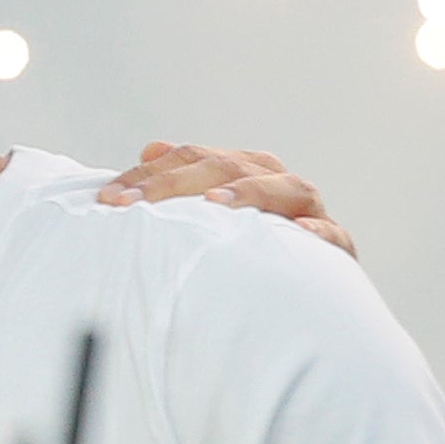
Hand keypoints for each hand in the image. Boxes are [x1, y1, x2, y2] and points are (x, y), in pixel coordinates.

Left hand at [99, 142, 353, 257]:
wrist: (306, 294)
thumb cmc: (246, 252)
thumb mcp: (211, 216)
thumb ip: (182, 183)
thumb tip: (151, 149)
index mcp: (245, 170)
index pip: (191, 158)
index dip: (148, 176)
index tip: (108, 198)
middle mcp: (277, 183)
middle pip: (228, 168)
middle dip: (176, 183)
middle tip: (132, 206)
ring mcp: (309, 213)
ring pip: (286, 189)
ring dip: (250, 193)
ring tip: (215, 204)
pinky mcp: (336, 248)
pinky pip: (332, 236)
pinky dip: (316, 233)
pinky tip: (298, 234)